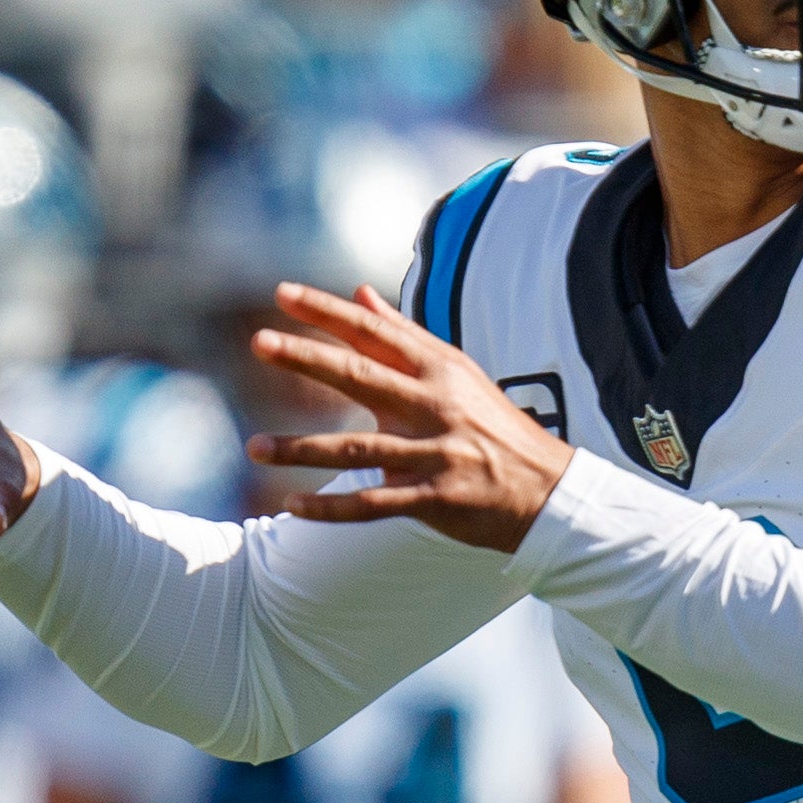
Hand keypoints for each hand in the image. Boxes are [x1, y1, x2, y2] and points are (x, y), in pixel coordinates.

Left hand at [247, 285, 573, 553]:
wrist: (548, 491)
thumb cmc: (494, 427)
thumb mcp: (457, 373)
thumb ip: (404, 336)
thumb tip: (360, 295)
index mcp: (439, 370)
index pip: (375, 332)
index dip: (328, 312)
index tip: (283, 294)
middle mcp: (435, 405)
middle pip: (361, 375)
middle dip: (307, 357)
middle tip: (260, 343)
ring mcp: (435, 453)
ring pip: (357, 448)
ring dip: (301, 449)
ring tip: (254, 447)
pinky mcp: (435, 498)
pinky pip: (374, 504)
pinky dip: (332, 508)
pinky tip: (293, 508)